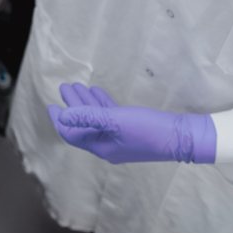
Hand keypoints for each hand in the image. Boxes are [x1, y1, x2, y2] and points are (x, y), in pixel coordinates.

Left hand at [47, 83, 215, 164]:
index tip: (51, 105)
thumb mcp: (115, 121)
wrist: (181, 137)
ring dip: (85, 103)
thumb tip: (63, 116)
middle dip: (72, 106)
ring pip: (96, 119)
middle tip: (65, 87)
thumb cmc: (148, 130)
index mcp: (101, 146)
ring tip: (77, 86)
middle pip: (83, 124)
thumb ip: (88, 117)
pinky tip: (97, 91)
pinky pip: (110, 117)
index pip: (73, 134)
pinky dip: (101, 104)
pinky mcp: (131, 130)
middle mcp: (107, 145)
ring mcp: (120, 138)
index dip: (60, 119)